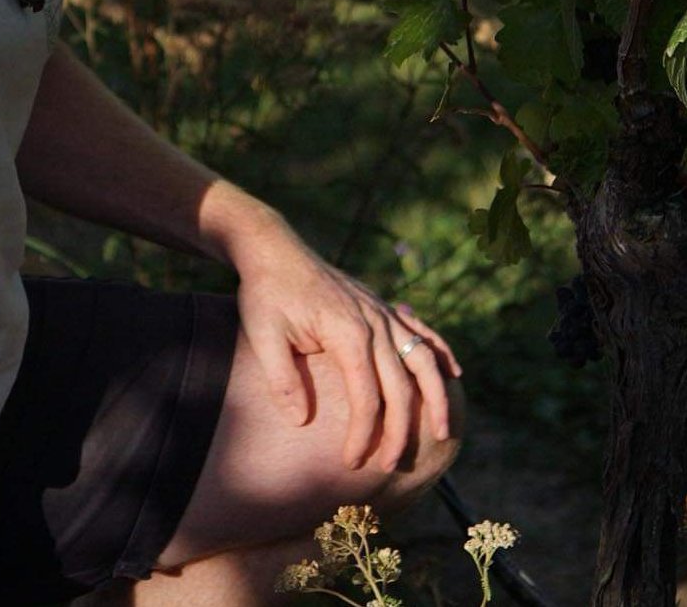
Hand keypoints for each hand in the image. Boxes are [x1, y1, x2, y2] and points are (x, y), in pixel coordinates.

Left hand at [232, 223, 461, 473]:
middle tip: (389, 466)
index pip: (366, 396)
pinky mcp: (379, 304)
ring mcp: (381, 311)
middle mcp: (373, 321)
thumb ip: (282, 379)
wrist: (273, 248)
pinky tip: (453, 373)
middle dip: (399, 431)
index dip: (363, 435)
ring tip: (444, 431)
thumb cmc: (265, 293)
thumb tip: (301, 422)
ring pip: (423, 358)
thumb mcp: (262, 335)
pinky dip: (439, 351)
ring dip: (437, 396)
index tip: (351, 463)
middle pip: (400, 386)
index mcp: (347, 332)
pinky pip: (419, 330)